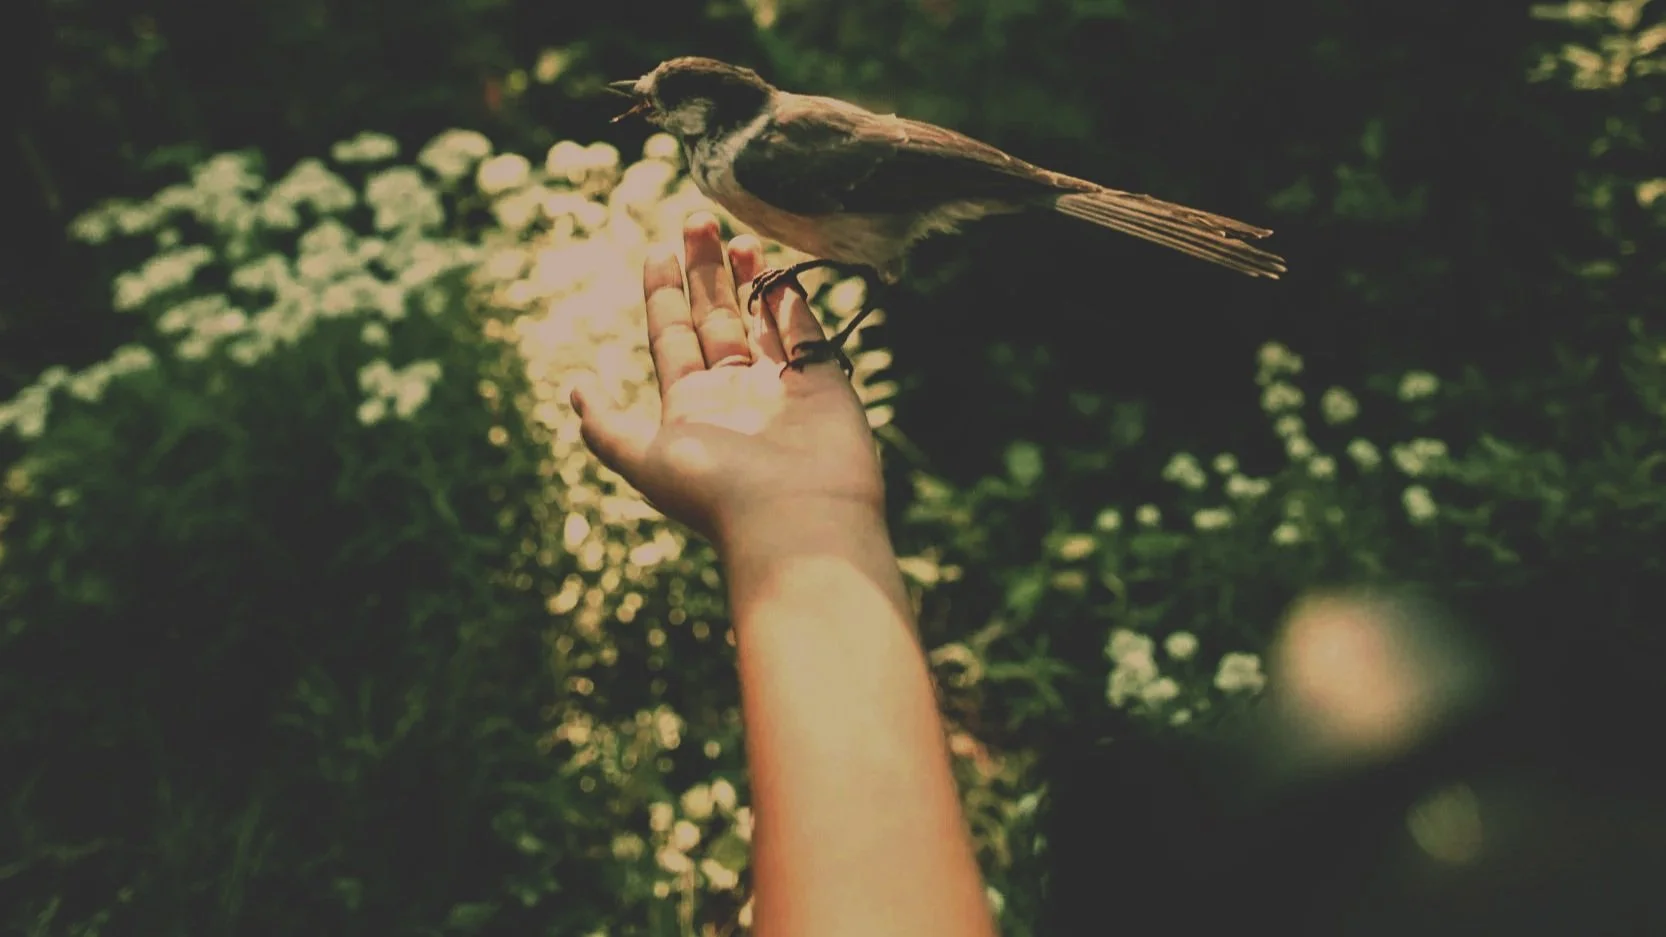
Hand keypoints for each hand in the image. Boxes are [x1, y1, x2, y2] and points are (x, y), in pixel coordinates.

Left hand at [570, 213, 884, 547]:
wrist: (798, 521)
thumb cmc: (718, 490)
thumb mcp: (645, 458)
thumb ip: (606, 425)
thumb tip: (573, 388)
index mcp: (692, 406)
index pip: (672, 337)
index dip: (663, 294)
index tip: (659, 250)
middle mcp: (735, 393)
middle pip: (715, 318)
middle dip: (705, 271)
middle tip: (697, 220)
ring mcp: (782, 387)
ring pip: (760, 320)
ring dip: (749, 278)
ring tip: (739, 236)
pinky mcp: (825, 384)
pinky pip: (807, 332)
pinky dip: (794, 301)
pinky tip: (779, 269)